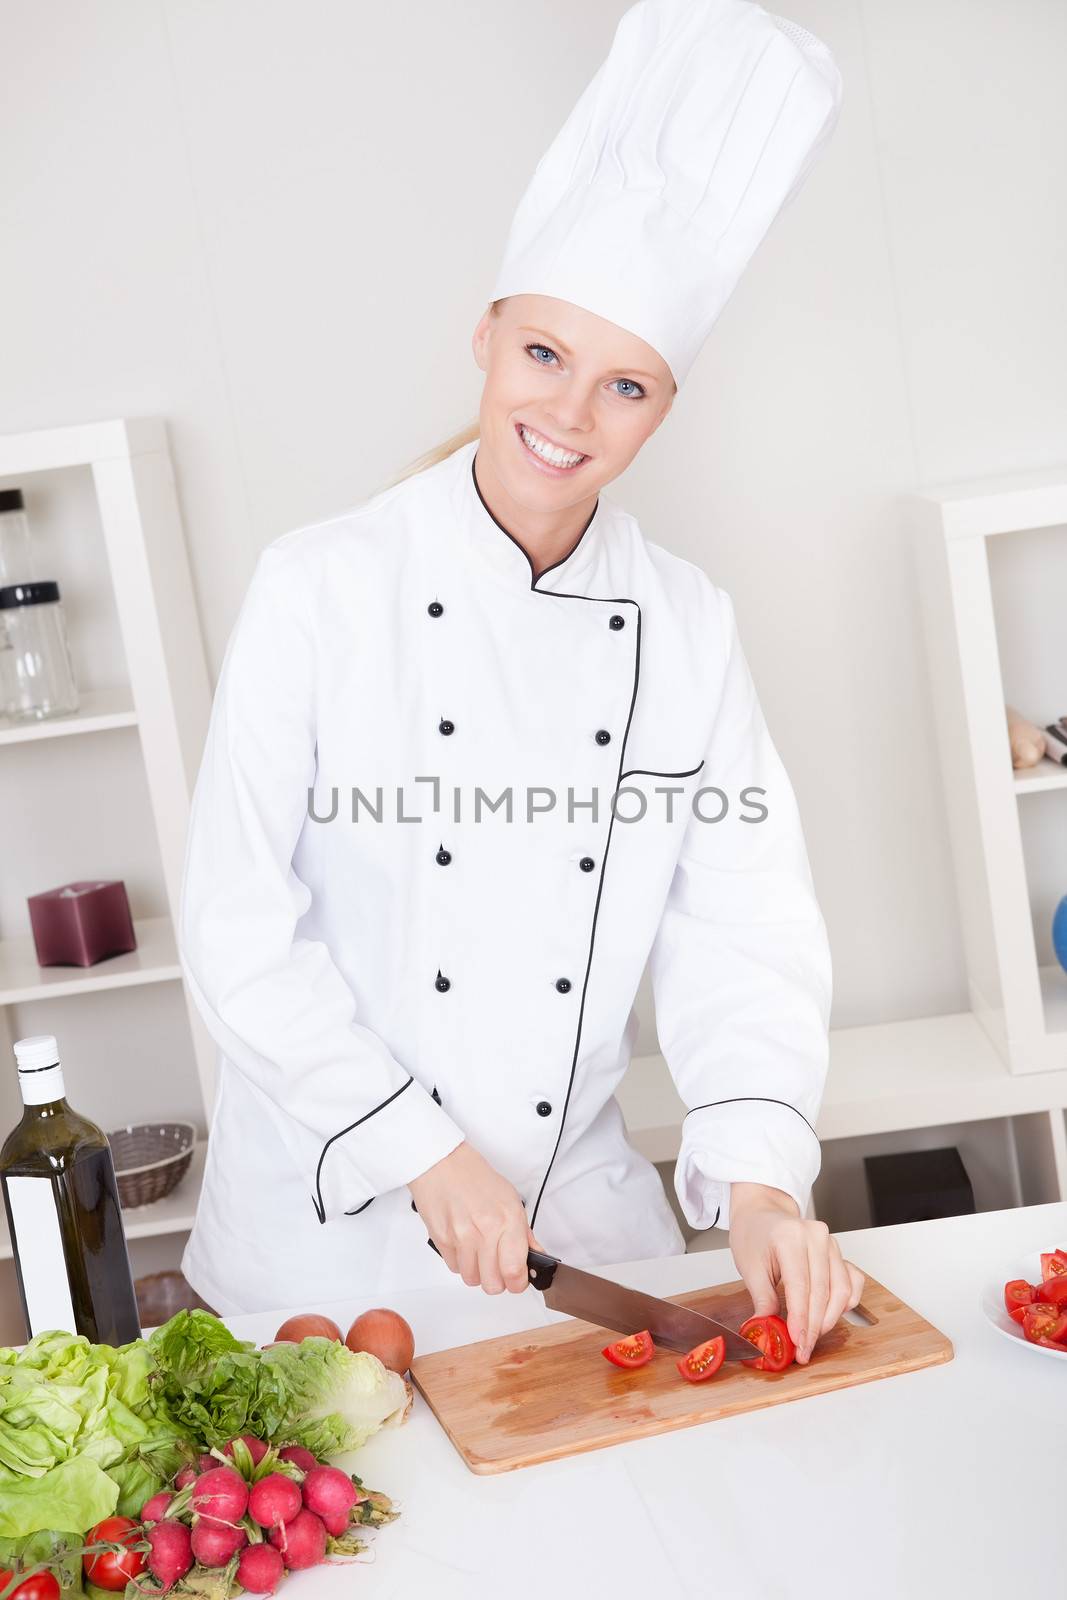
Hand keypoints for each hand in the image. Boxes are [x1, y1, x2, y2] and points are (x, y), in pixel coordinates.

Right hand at [408, 1141, 540, 1295]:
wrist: (442, 1164)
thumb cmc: (476, 1178)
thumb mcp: (510, 1199)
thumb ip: (524, 1233)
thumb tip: (536, 1256)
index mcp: (508, 1220)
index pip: (515, 1271)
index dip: (518, 1283)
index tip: (518, 1280)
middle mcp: (485, 1231)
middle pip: (492, 1284)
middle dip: (498, 1280)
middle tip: (498, 1266)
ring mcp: (461, 1237)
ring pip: (472, 1279)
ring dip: (477, 1271)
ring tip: (479, 1251)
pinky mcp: (441, 1240)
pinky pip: (454, 1268)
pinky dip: (461, 1262)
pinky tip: (464, 1244)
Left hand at [728, 1183, 864, 1363]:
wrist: (762, 1213)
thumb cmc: (753, 1234)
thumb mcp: (749, 1266)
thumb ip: (762, 1299)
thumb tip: (769, 1330)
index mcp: (790, 1237)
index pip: (801, 1286)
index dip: (801, 1318)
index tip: (798, 1343)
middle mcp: (815, 1237)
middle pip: (823, 1291)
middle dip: (814, 1326)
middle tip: (803, 1350)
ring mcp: (831, 1243)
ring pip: (842, 1290)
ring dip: (829, 1319)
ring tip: (812, 1336)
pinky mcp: (838, 1252)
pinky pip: (852, 1281)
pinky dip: (845, 1303)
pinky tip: (829, 1316)